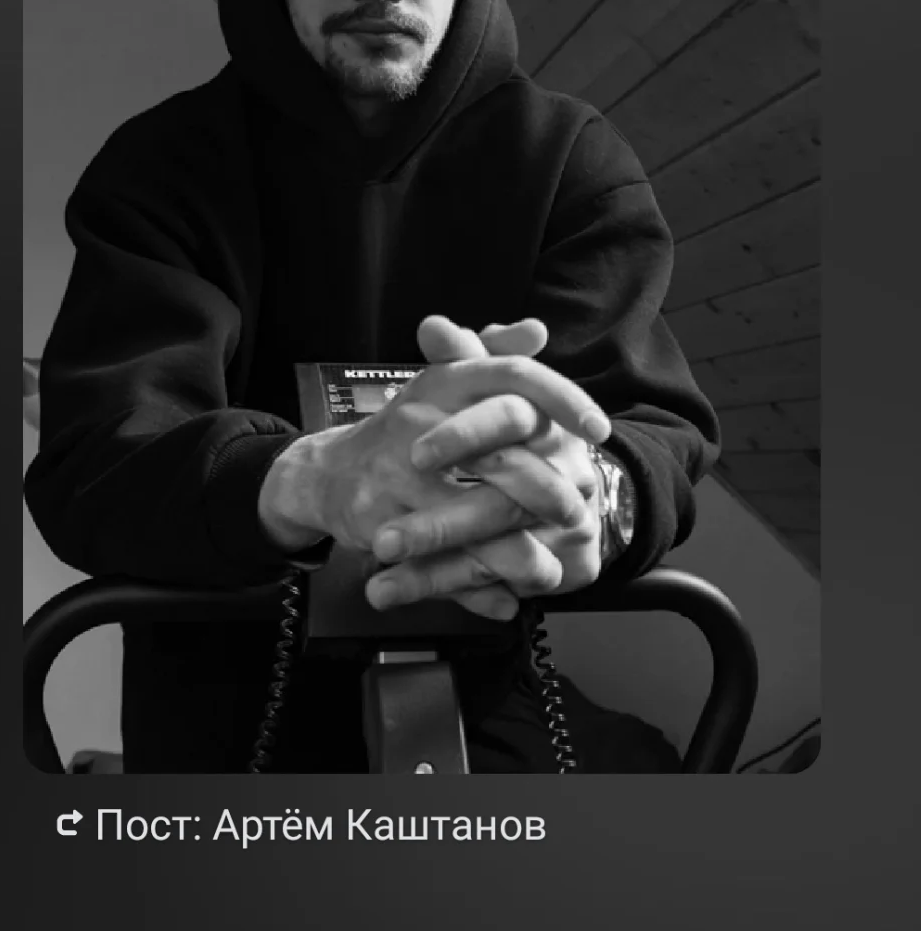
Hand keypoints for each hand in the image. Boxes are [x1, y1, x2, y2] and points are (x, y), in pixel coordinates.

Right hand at [257, 332, 609, 601]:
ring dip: (518, 553)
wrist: (328, 473)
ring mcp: (397, 476)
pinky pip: (439, 565)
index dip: (562, 399)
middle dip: (548, 492)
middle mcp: (420, 421)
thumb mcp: (445, 384)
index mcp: (444, 382)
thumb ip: (494, 356)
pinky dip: (476, 589)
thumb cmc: (404, 428)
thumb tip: (538, 329)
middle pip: (501, 457)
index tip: (601, 428)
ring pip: (472, 521)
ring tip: (552, 570)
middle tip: (580, 514)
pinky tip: (506, 601)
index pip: (512, 377)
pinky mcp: (379, 524)